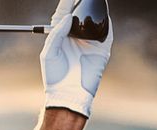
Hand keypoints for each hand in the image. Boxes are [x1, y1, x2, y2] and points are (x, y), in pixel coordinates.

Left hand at [40, 0, 112, 116]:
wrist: (68, 93)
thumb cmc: (54, 76)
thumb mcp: (49, 53)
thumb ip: (56, 34)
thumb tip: (67, 17)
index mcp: (60, 36)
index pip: (63, 15)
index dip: (66, 3)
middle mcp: (75, 37)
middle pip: (80, 14)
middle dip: (81, 3)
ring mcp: (89, 42)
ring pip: (94, 21)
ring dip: (94, 9)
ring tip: (92, 0)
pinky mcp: (101, 49)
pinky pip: (106, 32)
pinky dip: (106, 22)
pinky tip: (104, 12)